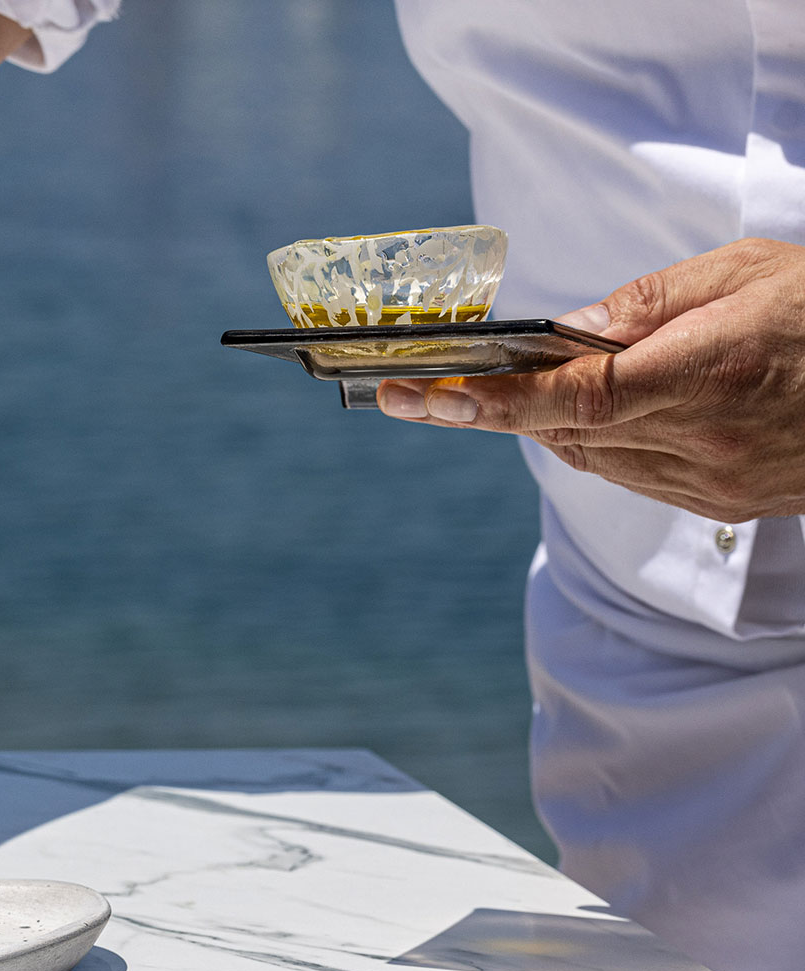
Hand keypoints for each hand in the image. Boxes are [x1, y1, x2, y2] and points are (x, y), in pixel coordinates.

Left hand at [376, 238, 804, 521]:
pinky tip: (596, 412)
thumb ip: (647, 303)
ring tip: (517, 386)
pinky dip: (599, 445)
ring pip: (591, 460)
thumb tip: (565, 327)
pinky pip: (633, 477)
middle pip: (562, 435)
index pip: (566, 400)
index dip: (484, 401)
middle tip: (428, 384)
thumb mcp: (746, 271)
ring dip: (547, 426)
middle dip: (492, 409)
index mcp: (708, 374)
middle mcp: (706, 442)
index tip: (418, 393)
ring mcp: (717, 484)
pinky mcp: (728, 506)